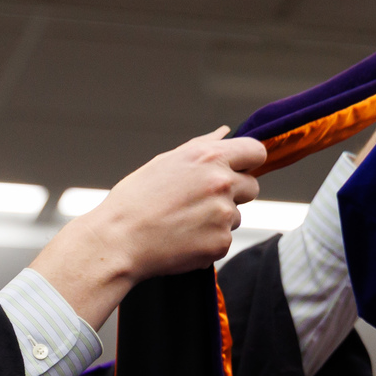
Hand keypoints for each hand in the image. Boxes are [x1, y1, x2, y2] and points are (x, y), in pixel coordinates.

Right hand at [29, 128, 265, 325]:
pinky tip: (182, 239)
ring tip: (183, 221)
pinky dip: (208, 241)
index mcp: (209, 157)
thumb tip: (226, 132)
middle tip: (200, 201)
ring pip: (236, 216)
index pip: (256, 151)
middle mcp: (222, 183)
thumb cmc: (137, 199)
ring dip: (218, 219)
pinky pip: (224, 240)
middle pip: (252, 187)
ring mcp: (224, 215)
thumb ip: (203, 146)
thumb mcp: (166, 162)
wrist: (119, 240)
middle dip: (235, 193)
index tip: (240, 169)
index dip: (249, 161)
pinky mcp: (221, 243)